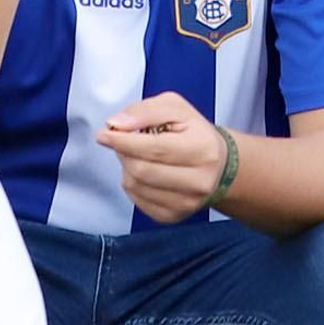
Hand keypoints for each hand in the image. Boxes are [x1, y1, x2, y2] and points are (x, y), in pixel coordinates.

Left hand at [98, 92, 231, 223]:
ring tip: (136, 154)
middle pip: (142, 170)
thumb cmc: (194, 132)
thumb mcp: (175, 107)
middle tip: (122, 140)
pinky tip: (143, 172)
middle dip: (124, 152)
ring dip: (127, 167)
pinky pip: (138, 201)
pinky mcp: (175, 217)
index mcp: (202, 149)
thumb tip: (117, 124)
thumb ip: (145, 111)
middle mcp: (198, 181)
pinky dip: (132, 184)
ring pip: (136, 187)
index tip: (104, 134)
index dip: (123, 141)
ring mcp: (187, 203)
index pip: (154, 149)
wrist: (219, 165)